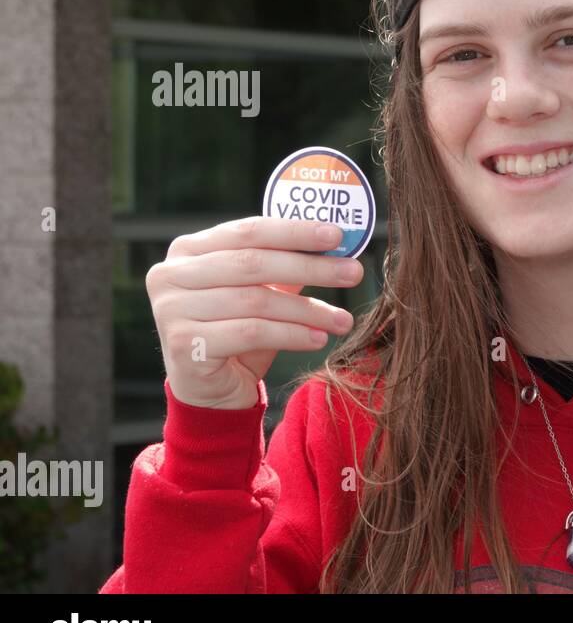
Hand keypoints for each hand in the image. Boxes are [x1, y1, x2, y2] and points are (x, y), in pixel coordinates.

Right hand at [146, 216, 363, 409]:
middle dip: (311, 267)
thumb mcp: (262, 293)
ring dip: (308, 309)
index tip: (338, 236)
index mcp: (188, 250)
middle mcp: (171, 275)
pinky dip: (292, 335)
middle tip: (353, 272)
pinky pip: (251, 333)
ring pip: (256, 301)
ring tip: (343, 320)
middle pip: (254, 264)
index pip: (249, 231)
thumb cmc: (238, 332)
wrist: (210, 391)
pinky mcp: (184, 344)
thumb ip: (287, 265)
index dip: (295, 232)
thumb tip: (337, 243)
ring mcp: (171, 310)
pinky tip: (319, 339)